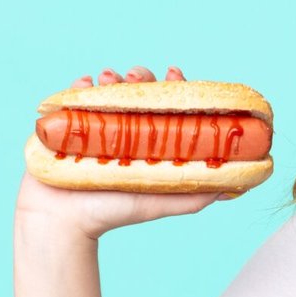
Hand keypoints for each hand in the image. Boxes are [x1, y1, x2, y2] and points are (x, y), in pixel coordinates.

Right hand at [16, 65, 232, 239]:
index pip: (165, 106)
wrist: (63, 222)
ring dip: (111, 77)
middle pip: (137, 91)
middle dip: (140, 77)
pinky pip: (73, 96)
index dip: (173, 88)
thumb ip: (193, 194)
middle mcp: (123, 130)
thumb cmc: (111, 213)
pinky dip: (81, 85)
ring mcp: (94, 125)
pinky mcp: (66, 124)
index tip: (175, 74)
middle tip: (137, 76)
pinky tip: (87, 83)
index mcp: (147, 142)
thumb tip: (232, 187)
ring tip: (109, 78)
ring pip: (106, 89)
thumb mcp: (158, 202)